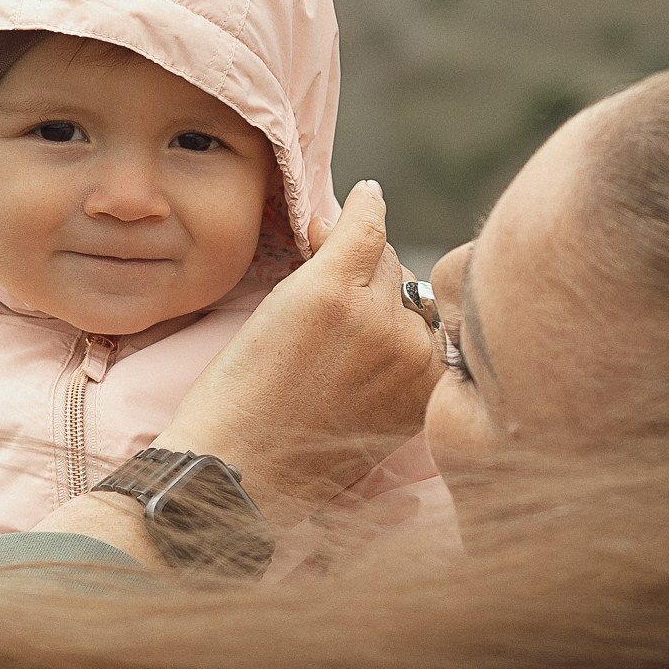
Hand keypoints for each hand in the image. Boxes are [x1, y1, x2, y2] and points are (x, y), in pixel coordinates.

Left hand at [43, 182, 440, 547]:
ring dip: (349, 264)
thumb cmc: (289, 452)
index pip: (432, 319)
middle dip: (370, 290)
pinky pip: (363, 227)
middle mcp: (417, 353)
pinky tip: (362, 197)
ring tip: (304, 310)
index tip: (367, 319)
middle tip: (322, 327)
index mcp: (433, 389)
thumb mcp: (370, 416)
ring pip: (379, 257)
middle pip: (404, 284)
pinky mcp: (331, 292)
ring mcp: (377, 320)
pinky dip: (361, 208)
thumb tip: (404, 294)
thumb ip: (399, 365)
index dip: (394, 311)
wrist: (235, 472)